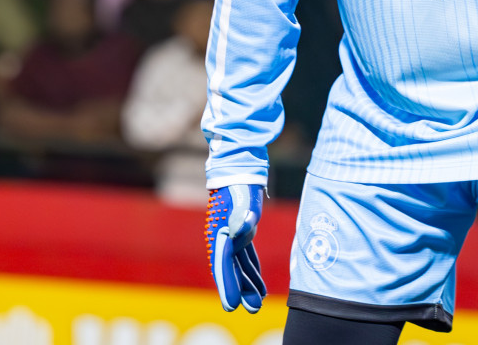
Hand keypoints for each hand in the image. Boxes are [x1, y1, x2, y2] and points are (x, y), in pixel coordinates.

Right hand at [206, 185, 264, 312]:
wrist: (238, 169)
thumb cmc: (241, 186)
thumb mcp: (243, 200)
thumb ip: (243, 218)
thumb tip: (242, 229)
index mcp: (220, 234)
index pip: (224, 266)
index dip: (228, 286)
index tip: (232, 306)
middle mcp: (222, 238)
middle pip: (232, 270)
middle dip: (241, 290)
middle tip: (253, 309)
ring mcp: (231, 235)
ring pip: (239, 265)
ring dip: (248, 283)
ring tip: (257, 302)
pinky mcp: (241, 231)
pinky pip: (245, 256)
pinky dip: (252, 269)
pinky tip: (257, 281)